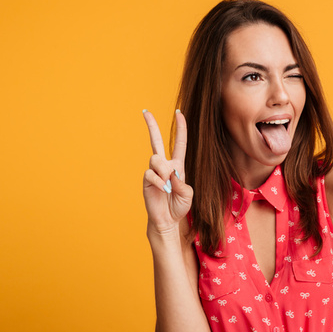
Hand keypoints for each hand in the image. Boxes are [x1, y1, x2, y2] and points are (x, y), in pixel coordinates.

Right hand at [143, 110, 192, 234]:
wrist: (168, 220)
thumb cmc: (178, 206)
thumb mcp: (188, 194)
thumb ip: (182, 182)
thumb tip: (170, 172)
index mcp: (177, 165)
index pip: (179, 143)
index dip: (180, 128)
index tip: (179, 113)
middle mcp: (164, 166)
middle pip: (157, 141)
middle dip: (152, 126)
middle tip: (145, 111)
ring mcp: (154, 172)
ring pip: (156, 159)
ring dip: (164, 171)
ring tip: (168, 186)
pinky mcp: (147, 180)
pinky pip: (151, 174)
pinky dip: (159, 182)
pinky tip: (163, 190)